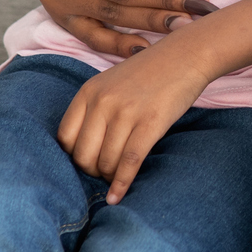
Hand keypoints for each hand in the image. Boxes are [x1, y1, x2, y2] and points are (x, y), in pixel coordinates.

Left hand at [57, 39, 211, 203]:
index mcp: (88, 91)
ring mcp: (126, 112)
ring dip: (109, 177)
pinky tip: (117, 196)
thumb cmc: (149, 72)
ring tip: (115, 177)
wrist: (186, 55)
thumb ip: (94, 109)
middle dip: (92, 170)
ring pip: (106, 162)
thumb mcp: (111, 83)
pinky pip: (130, 162)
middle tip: (104, 171)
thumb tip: (82, 150)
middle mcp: (102, 101)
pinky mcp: (150, 122)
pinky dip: (122, 183)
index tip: (86, 161)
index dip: (73, 157)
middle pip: (83, 155)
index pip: (65, 138)